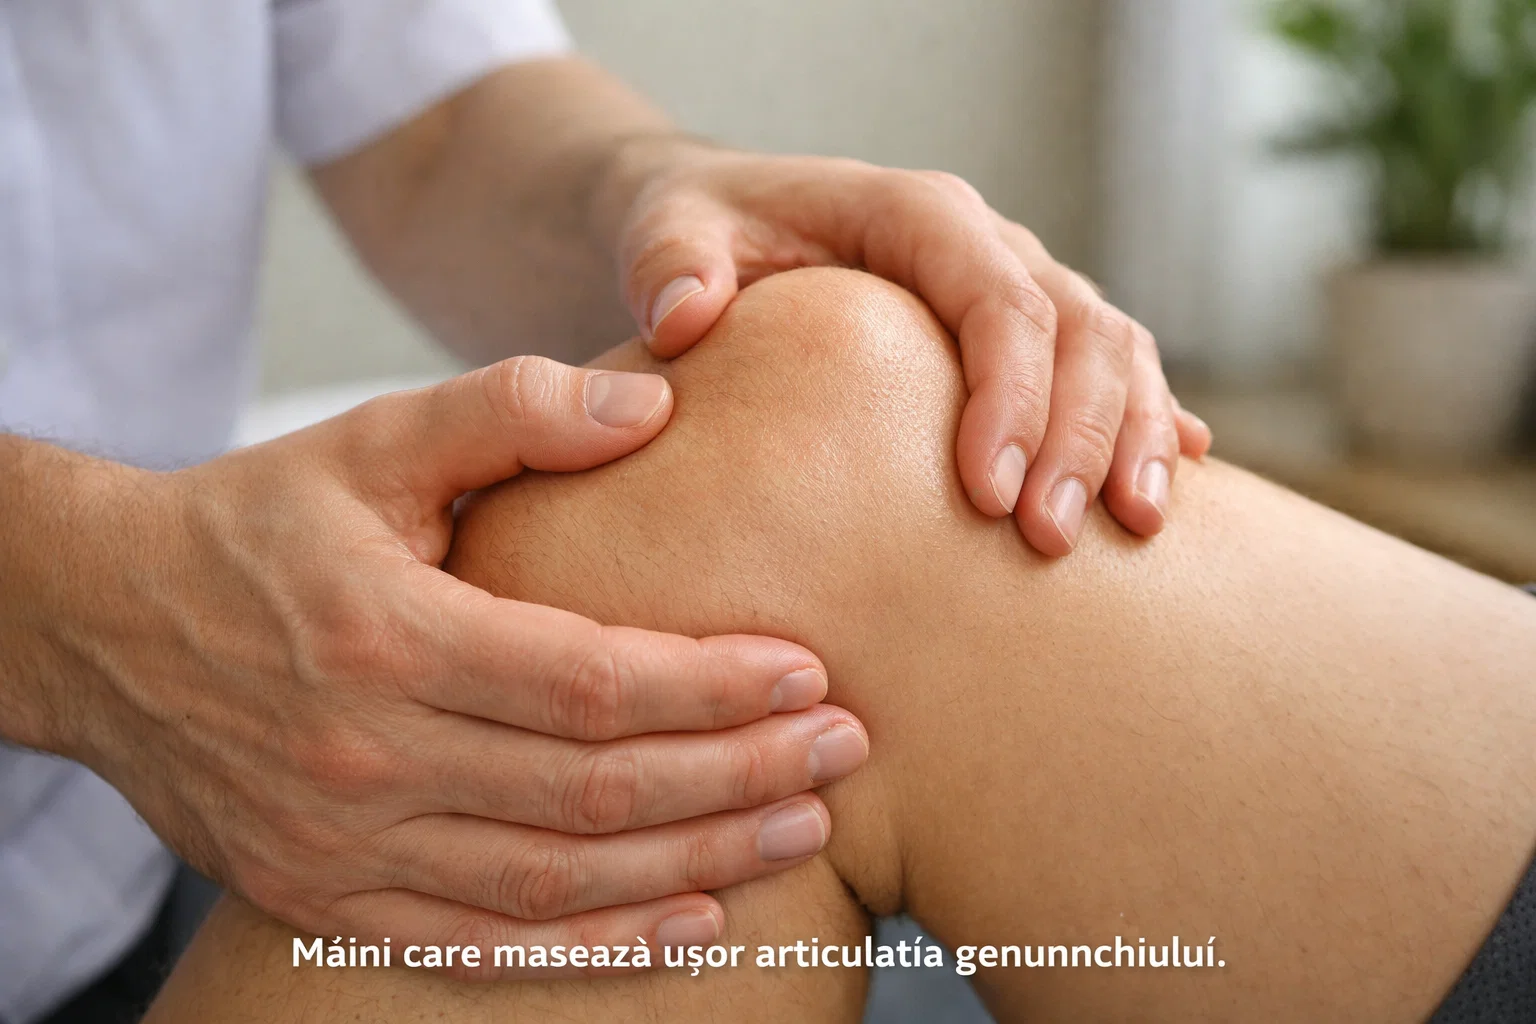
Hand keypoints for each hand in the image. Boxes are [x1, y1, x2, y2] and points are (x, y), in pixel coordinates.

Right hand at [34, 357, 867, 962]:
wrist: (104, 626)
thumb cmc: (261, 524)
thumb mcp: (373, 440)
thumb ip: (513, 408)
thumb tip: (656, 400)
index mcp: (386, 636)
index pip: (589, 681)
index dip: (712, 684)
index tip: (811, 670)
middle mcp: (365, 758)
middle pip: (593, 789)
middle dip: (738, 774)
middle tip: (845, 750)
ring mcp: (342, 848)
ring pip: (557, 881)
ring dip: (695, 862)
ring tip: (804, 830)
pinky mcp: (327, 901)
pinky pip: (481, 946)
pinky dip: (595, 946)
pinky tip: (690, 924)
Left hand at [607, 144, 1212, 555]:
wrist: (727, 225)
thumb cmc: (701, 234)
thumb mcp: (667, 233)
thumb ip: (670, 262)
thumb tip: (685, 316)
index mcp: (915, 214)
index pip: (995, 297)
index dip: (1009, 393)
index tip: (988, 495)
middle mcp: (986, 244)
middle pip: (1076, 326)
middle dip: (1079, 434)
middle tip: (1049, 540)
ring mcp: (1018, 287)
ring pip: (1115, 347)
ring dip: (1129, 438)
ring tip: (1133, 532)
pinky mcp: (1026, 338)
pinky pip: (1112, 370)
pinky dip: (1145, 425)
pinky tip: (1171, 489)